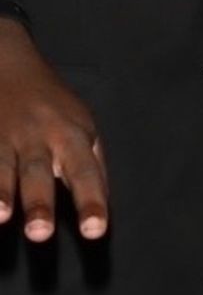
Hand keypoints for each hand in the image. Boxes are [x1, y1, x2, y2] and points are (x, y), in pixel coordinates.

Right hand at [0, 21, 107, 240]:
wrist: (5, 61)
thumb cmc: (53, 105)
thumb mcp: (84, 126)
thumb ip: (93, 166)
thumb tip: (100, 205)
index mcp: (71, 137)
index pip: (86, 174)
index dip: (91, 202)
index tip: (94, 231)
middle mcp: (37, 137)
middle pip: (38, 173)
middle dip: (39, 203)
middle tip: (40, 233)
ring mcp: (3, 136)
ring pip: (1, 166)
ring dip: (0, 192)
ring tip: (0, 217)